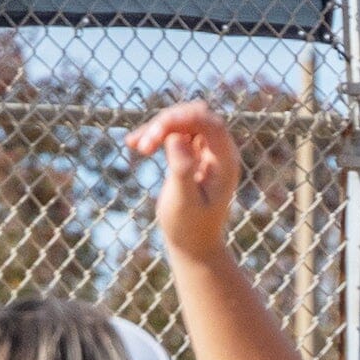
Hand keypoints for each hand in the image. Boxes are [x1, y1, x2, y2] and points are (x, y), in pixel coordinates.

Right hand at [129, 99, 240, 261]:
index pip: (209, 123)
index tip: (155, 132)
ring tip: (135, 145)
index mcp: (225, 162)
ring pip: (182, 120)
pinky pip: (174, 131)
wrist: (193, 245)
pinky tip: (134, 144)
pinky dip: (155, 134)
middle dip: (166, 123)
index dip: (182, 118)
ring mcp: (207, 151)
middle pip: (195, 115)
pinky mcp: (193, 153)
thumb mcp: (184, 202)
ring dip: (157, 127)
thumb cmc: (190, 228)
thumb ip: (182, 170)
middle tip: (143, 146)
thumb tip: (176, 138)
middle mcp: (220, 152)